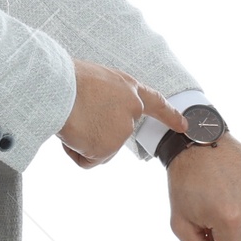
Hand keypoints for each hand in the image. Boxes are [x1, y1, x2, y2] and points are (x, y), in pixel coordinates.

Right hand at [60, 62, 189, 167]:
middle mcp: (132, 110)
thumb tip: (93, 117)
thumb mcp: (94, 80)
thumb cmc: (65, 80)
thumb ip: (105, 98)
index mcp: (128, 88)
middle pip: (115, 135)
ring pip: (98, 150)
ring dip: (81, 141)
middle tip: (78, 117)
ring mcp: (122, 131)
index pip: (155, 103)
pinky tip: (71, 134)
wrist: (57, 88)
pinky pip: (87, 160)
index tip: (184, 125)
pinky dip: (75, 152)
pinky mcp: (108, 149)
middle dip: (95, 132)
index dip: (170, 115)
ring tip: (71, 120)